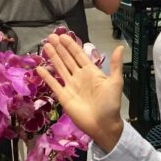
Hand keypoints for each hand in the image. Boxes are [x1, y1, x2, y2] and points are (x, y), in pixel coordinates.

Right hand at [36, 34, 124, 151]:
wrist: (103, 124)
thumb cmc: (110, 104)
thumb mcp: (115, 82)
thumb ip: (115, 65)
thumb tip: (120, 47)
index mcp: (92, 72)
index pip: (79, 55)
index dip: (71, 45)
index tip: (63, 35)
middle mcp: (80, 77)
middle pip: (67, 59)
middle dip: (60, 48)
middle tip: (50, 36)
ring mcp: (71, 86)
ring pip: (60, 68)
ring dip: (53, 57)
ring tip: (45, 46)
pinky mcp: (63, 96)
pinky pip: (53, 84)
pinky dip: (47, 76)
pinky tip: (40, 68)